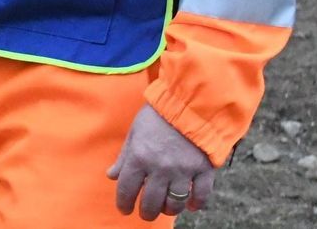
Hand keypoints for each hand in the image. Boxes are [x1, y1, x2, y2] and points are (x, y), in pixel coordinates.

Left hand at [107, 104, 215, 219]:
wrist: (189, 102)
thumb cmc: (157, 115)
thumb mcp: (134, 132)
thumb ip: (124, 157)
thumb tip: (112, 176)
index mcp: (139, 157)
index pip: (127, 189)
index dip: (123, 203)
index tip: (124, 209)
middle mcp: (160, 168)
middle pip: (151, 202)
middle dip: (146, 212)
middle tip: (145, 213)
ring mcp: (183, 170)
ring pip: (175, 203)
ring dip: (168, 210)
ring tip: (165, 208)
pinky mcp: (203, 169)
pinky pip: (201, 196)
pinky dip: (195, 204)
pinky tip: (190, 205)